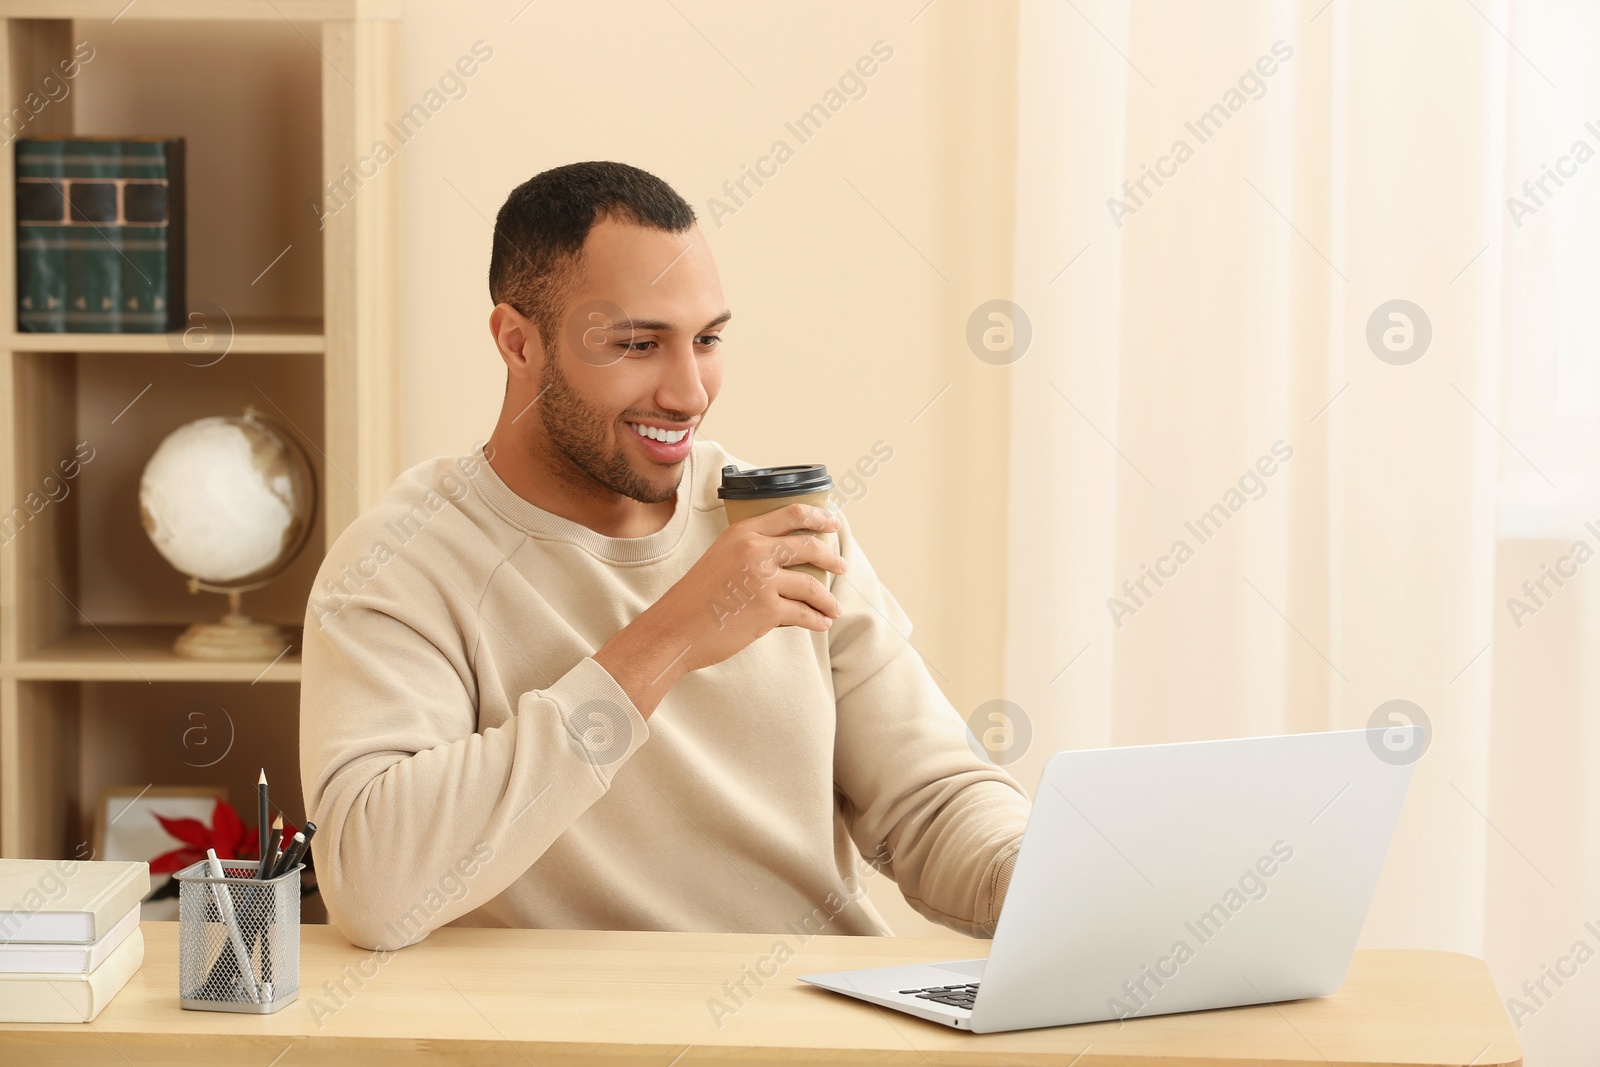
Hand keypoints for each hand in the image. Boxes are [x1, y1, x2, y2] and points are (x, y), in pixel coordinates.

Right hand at [594, 503, 847, 717]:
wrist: (674, 629)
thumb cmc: (694, 599)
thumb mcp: (719, 559)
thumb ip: (749, 553)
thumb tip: (784, 562)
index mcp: (742, 533)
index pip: (790, 514)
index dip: (818, 516)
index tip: (833, 523)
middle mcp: (755, 551)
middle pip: (809, 547)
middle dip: (832, 558)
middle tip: (842, 566)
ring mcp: (762, 580)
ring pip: (811, 585)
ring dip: (827, 600)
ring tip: (834, 609)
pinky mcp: (767, 610)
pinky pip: (803, 613)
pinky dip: (817, 620)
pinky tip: (821, 623)